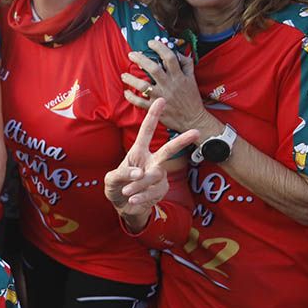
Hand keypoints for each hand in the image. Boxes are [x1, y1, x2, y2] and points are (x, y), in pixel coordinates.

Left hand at [104, 97, 199, 227]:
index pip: (146, 131)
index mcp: (138, 152)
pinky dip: (141, 196)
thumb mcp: (111, 179)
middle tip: (196, 132)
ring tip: (127, 192)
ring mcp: (158, 176)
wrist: (123, 207)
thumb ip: (122, 174)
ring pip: (154, 176)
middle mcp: (151, 161)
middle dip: (182, 141)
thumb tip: (141, 173)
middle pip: (168, 149)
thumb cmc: (117, 187)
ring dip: (138, 185)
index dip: (153, 116)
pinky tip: (132, 200)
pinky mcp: (161, 189)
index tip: (161, 100)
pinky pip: (153, 191)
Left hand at [123, 39, 207, 132]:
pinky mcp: (155, 109)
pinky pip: (139, 102)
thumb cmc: (192, 98)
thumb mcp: (192, 79)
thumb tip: (178, 52)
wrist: (193, 119)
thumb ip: (186, 64)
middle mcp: (169, 85)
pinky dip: (131, 97)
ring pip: (143, 86)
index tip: (150, 43)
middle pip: (153, 69)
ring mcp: (161, 97)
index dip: (159, 48)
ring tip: (123, 74)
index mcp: (179, 77)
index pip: (169, 58)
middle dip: (141, 59)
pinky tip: (126, 92)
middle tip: (131, 54)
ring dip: (131, 79)